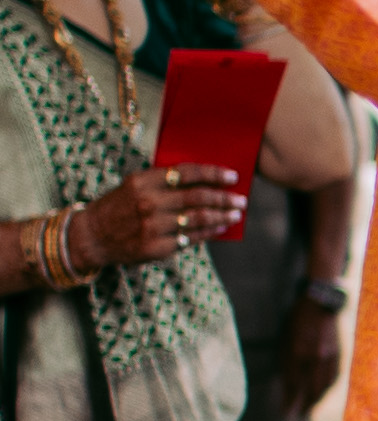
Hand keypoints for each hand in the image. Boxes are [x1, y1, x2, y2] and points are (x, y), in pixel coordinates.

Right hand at [69, 163, 246, 271]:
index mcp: (144, 181)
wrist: (92, 235)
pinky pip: (189, 238)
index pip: (187, 173)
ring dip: (221, 216)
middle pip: (197, 197)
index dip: (213, 174)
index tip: (232, 176)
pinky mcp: (155, 247)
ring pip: (197, 219)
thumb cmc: (119, 206)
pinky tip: (219, 228)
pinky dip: (208, 232)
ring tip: (236, 214)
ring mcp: (152, 226)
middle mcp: (149, 202)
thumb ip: (164, 182)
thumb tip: (204, 182)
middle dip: (224, 198)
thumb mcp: (135, 185)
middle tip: (241, 199)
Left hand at [279, 297, 347, 410]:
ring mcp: (329, 356)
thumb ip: (287, 361)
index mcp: (298, 351)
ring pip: (325, 385)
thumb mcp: (286, 338)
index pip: (294, 383)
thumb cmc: (297, 319)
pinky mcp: (339, 354)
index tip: (285, 412)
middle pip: (311, 389)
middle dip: (305, 405)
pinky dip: (328, 388)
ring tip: (310, 409)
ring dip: (317, 400)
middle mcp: (315, 356)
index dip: (290, 400)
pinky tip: (323, 393)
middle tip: (298, 416)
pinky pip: (334, 377)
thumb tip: (288, 383)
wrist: (321, 302)